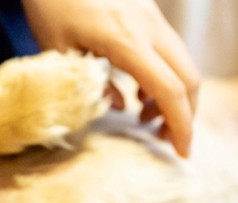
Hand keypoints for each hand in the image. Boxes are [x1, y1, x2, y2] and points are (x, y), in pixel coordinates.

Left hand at [21, 0, 199, 156]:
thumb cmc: (50, 4)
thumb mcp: (59, 51)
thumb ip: (89, 85)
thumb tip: (117, 108)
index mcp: (127, 39)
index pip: (169, 89)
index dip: (180, 124)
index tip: (181, 152)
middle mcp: (149, 26)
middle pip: (188, 77)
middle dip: (184, 115)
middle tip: (165, 141)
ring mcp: (152, 17)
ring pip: (181, 63)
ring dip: (173, 97)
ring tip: (146, 121)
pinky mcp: (146, 14)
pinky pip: (167, 51)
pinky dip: (162, 78)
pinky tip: (138, 95)